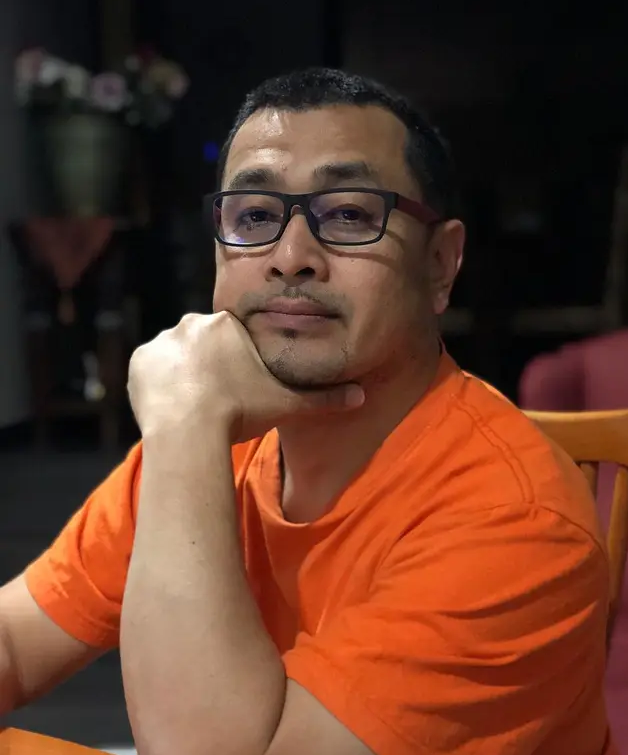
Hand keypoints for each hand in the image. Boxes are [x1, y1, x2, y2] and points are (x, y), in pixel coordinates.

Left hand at [127, 311, 363, 442]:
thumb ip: (323, 398)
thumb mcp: (287, 404)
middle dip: (210, 367)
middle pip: (203, 343)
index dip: (237, 364)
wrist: (189, 431)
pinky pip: (150, 370)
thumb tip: (362, 396)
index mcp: (226, 324)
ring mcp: (161, 342)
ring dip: (183, 375)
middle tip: (217, 399)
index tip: (239, 388)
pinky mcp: (138, 362)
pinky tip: (172, 407)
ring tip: (193, 407)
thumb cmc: (241, 413)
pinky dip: (159, 385)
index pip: (233, 338)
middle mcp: (191, 323)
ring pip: (176, 356)